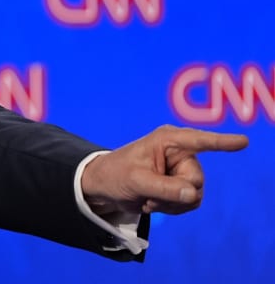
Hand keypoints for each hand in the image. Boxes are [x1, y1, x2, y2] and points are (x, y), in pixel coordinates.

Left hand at [81, 125, 247, 216]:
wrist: (105, 187)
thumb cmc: (115, 175)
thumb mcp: (136, 181)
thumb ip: (164, 188)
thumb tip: (194, 194)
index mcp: (168, 140)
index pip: (200, 141)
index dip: (222, 142)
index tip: (244, 142)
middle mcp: (179, 152)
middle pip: (196, 180)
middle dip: (174, 193)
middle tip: (149, 195)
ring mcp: (182, 170)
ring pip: (195, 195)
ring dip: (172, 203)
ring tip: (149, 198)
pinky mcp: (181, 185)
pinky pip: (190, 202)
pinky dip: (171, 208)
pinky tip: (153, 202)